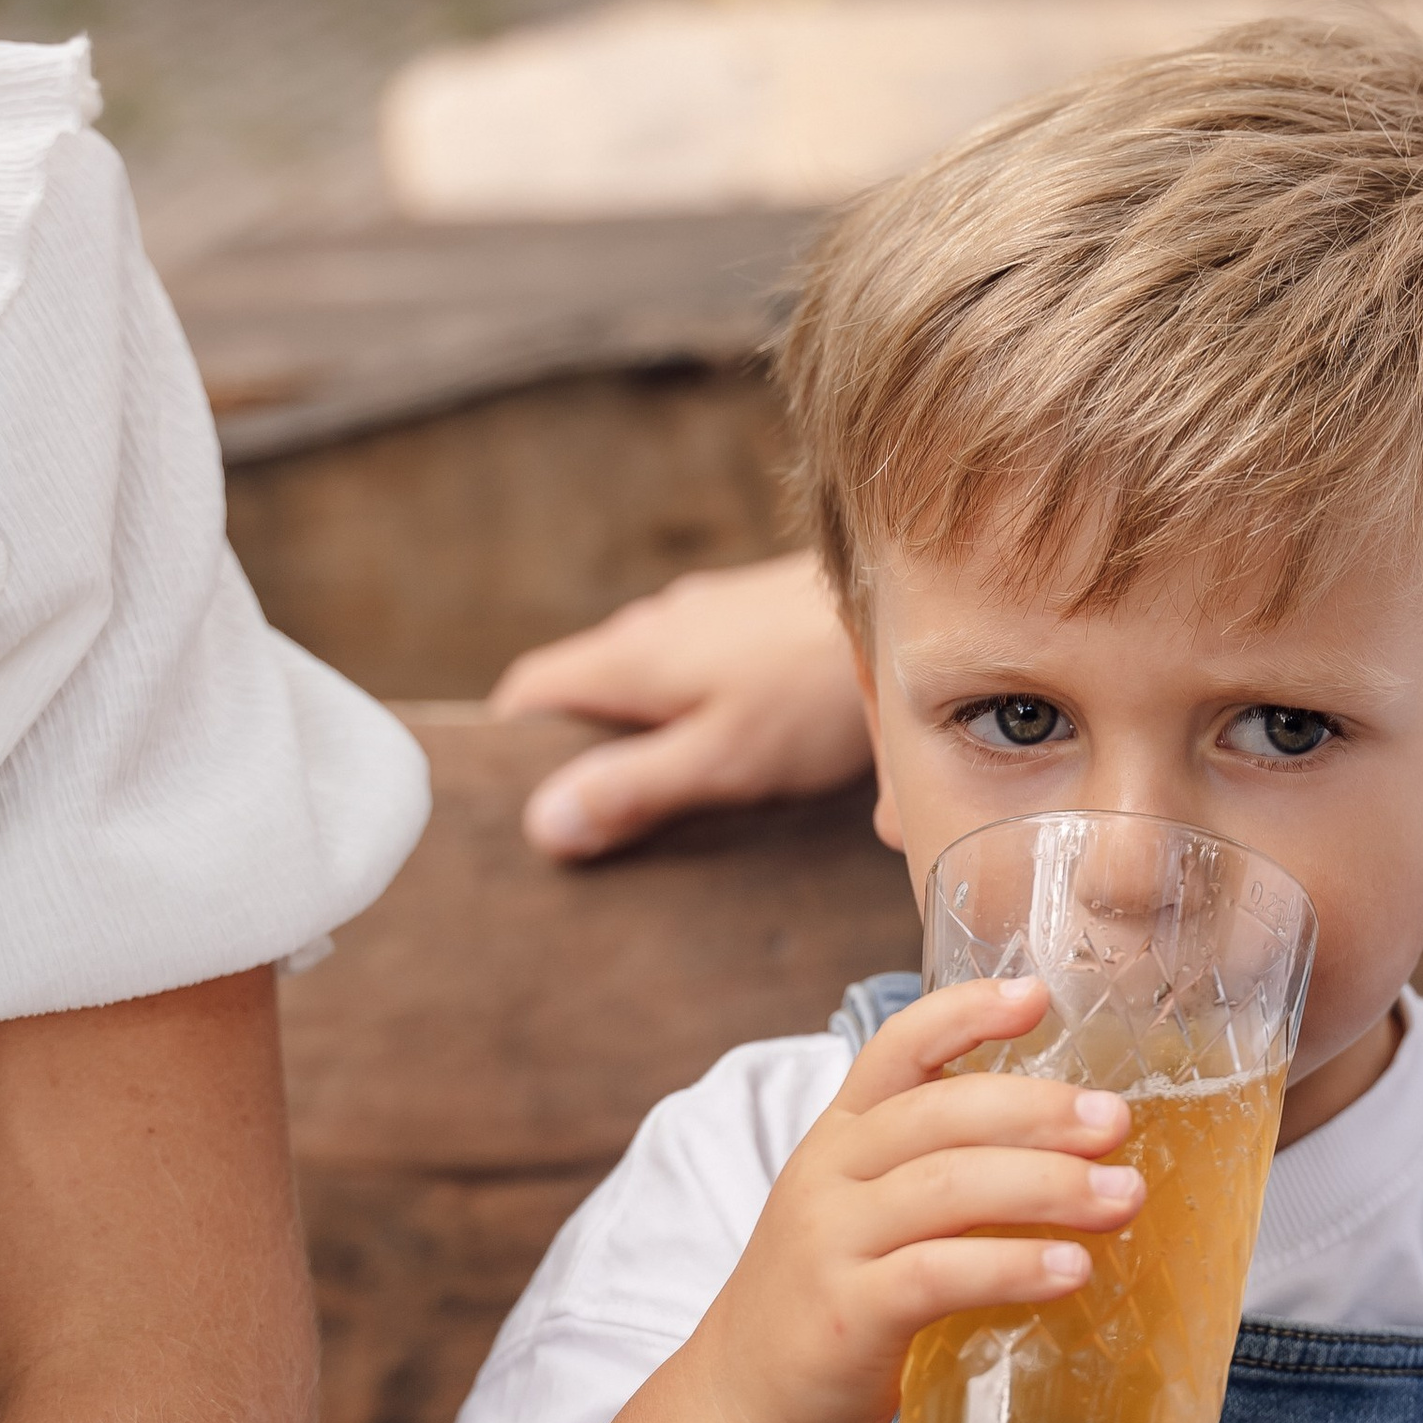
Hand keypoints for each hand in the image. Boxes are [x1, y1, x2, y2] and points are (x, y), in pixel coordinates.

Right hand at [492, 550, 870, 856]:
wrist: (909, 599)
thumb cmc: (814, 687)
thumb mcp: (719, 756)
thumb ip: (634, 787)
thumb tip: (542, 823)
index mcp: (629, 657)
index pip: (529, 692)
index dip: (513, 747)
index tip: (519, 803)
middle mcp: (659, 624)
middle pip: (588, 686)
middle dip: (582, 745)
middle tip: (599, 812)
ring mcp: (709, 616)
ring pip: (648, 673)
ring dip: (644, 723)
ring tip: (672, 784)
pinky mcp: (758, 618)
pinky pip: (700, 664)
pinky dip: (695, 702)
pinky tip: (741, 735)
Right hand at [679, 976, 1144, 1422]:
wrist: (744, 1406)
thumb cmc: (832, 1300)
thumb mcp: (864, 1213)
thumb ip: (940, 1175)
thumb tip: (1076, 1155)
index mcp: (839, 1137)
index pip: (897, 1047)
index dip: (965, 1012)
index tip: (1037, 996)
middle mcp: (830, 1175)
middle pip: (941, 1113)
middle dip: (1040, 1109)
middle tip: (1116, 1121)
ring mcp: (832, 1243)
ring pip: (948, 1187)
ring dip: (1048, 1185)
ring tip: (1123, 1196)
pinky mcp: (847, 1315)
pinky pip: (938, 1274)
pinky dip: (1014, 1266)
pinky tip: (1072, 1270)